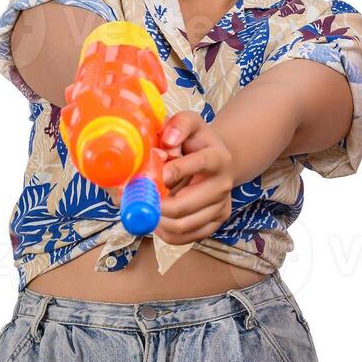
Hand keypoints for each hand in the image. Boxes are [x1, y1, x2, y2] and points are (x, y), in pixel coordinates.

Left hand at [153, 112, 234, 244]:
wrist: (218, 160)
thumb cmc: (197, 141)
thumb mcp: (190, 123)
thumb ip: (180, 125)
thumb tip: (168, 140)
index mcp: (218, 157)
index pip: (200, 164)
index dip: (177, 170)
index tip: (157, 175)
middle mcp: (224, 184)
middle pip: (186, 205)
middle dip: (157, 206)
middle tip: (138, 201)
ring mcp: (221, 206)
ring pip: (184, 225)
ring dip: (158, 221)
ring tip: (145, 209)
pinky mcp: (216, 223)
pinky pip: (187, 238)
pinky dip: (166, 234)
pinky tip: (157, 221)